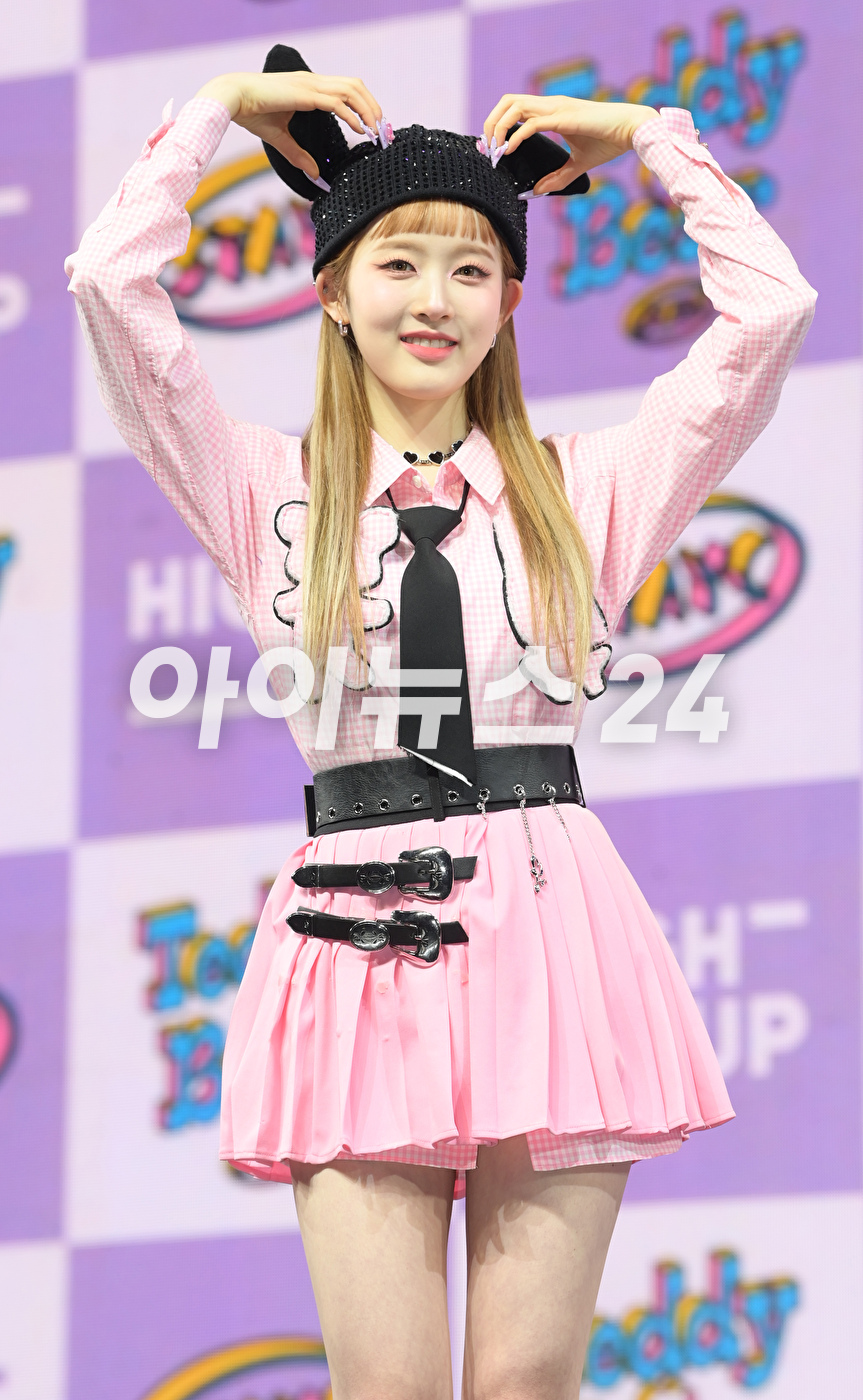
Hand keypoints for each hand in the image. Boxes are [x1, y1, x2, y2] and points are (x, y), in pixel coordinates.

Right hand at [196, 71, 382, 180]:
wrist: (233, 98)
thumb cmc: (252, 113)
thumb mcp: (280, 138)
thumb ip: (298, 155)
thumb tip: (315, 174)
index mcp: (309, 87)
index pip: (346, 89)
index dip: (363, 105)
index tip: (372, 126)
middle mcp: (313, 81)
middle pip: (355, 85)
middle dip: (372, 106)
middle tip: (381, 130)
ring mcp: (310, 84)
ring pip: (352, 89)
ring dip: (368, 109)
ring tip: (376, 130)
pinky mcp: (305, 93)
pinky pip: (337, 101)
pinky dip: (352, 114)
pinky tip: (360, 128)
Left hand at [483, 95, 657, 192]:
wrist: (631, 130)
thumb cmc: (608, 141)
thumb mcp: (578, 165)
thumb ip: (558, 178)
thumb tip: (537, 191)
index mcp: (551, 111)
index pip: (514, 108)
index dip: (497, 124)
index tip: (492, 148)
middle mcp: (550, 105)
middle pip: (507, 101)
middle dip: (491, 123)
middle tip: (489, 150)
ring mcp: (557, 108)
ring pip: (515, 107)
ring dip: (499, 128)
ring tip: (496, 152)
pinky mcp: (564, 117)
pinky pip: (532, 123)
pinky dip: (516, 137)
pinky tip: (509, 152)